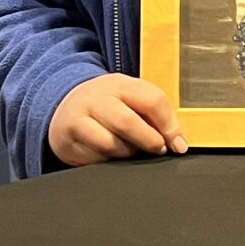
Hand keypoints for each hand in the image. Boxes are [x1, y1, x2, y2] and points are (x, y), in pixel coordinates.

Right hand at [49, 73, 186, 165]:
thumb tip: (178, 143)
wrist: (66, 108)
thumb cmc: (107, 107)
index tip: (178, 143)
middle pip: (127, 122)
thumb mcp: (130, 100)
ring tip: (129, 148)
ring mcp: (79, 118)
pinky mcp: (67, 139)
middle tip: (157, 149)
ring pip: (111, 144)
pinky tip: (107, 153)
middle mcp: (96, 98)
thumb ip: (156, 116)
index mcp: (119, 84)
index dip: (170, 126)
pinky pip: (95, 158)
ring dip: (127, 153)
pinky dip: (107, 160)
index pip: (151, 100)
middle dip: (148, 141)